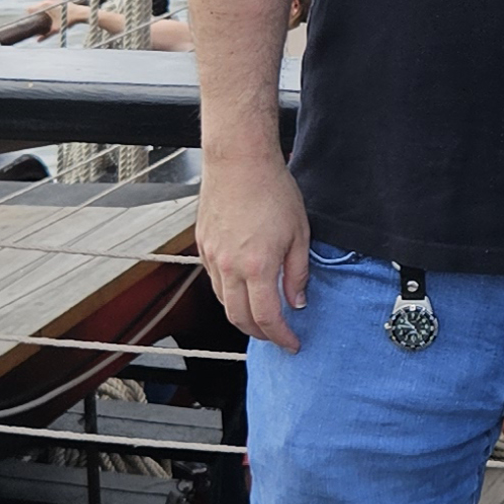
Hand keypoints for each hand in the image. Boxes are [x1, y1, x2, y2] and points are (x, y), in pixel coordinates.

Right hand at [198, 149, 312, 352]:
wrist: (239, 160)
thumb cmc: (272, 190)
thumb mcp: (300, 233)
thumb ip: (298, 273)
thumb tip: (297, 301)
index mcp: (257, 266)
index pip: (266, 318)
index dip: (280, 336)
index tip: (292, 343)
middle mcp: (229, 266)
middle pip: (239, 318)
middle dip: (259, 334)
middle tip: (277, 335)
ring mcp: (212, 256)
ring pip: (223, 301)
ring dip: (242, 315)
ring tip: (262, 315)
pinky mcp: (203, 245)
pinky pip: (214, 280)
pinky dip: (229, 292)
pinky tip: (243, 287)